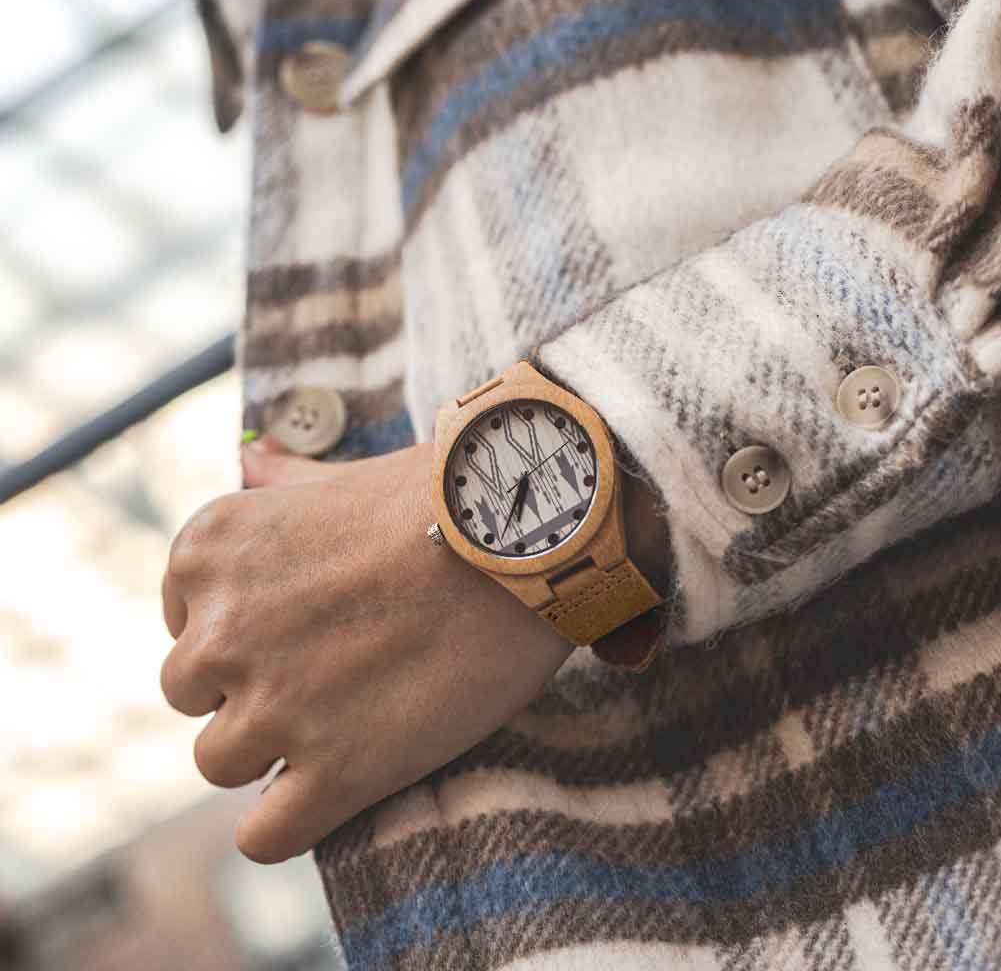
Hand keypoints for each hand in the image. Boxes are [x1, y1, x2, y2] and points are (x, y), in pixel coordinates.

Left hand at [160, 438, 572, 863]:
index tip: (296, 626)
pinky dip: (288, 822)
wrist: (523, 539)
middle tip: (325, 670)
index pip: (184, 623)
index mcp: (208, 553)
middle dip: (249, 687)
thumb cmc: (439, 498)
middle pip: (194, 693)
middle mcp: (219, 633)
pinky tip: (331, 789)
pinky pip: (264, 837)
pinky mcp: (336, 772)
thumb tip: (250, 457)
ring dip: (269, 751)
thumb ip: (284, 478)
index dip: (241, 631)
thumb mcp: (343, 476)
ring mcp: (273, 708)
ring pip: (221, 762)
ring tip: (341, 719)